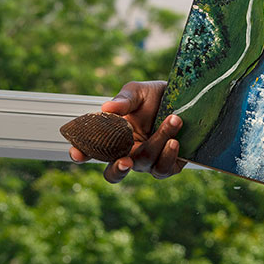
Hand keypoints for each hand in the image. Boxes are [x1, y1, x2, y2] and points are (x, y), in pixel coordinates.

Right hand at [67, 80, 185, 182]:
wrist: (186, 97)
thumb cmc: (155, 96)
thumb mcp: (138, 91)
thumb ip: (123, 100)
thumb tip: (106, 108)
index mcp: (112, 138)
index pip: (91, 151)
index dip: (81, 154)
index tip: (78, 152)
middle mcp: (128, 154)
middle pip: (115, 172)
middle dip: (118, 169)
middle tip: (124, 160)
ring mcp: (148, 162)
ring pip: (145, 163)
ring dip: (157, 143)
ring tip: (173, 120)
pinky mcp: (169, 164)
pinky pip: (164, 169)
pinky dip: (169, 156)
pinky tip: (175, 141)